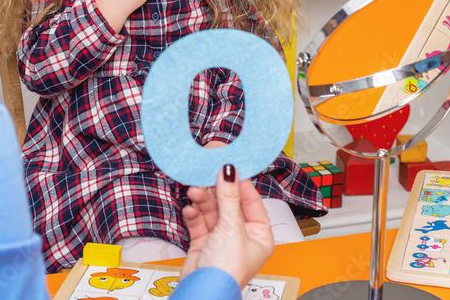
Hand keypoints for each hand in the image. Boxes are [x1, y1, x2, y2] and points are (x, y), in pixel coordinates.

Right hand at [181, 166, 274, 289]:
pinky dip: (194, 214)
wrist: (202, 290)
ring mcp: (222, 239)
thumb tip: (230, 171)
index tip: (229, 162)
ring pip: (212, 211)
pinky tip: (190, 208)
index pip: (251, 201)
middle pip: (229, 204)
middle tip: (206, 169)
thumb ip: (229, 197)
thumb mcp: (231, 228)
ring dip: (202, 200)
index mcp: (259, 234)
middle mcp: (242, 236)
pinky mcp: (203, 243)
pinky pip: (199, 221)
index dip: (240, 182)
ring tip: (194, 191)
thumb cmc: (227, 270)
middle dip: (216, 190)